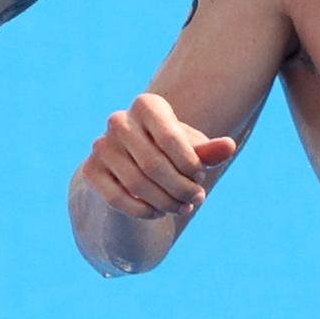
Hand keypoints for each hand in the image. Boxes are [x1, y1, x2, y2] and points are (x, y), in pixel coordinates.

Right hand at [77, 92, 237, 219]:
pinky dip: (143, 211)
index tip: (201, 178)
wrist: (134, 164)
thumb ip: (209, 150)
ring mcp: (101, 145)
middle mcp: (118, 120)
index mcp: (146, 105)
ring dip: (165, 202)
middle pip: (154, 165)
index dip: (190, 165)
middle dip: (180, 188)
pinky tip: (159, 213)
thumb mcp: (191, 149)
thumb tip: (229, 147)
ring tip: (183, 208)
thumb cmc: (171, 152)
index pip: (170, 138)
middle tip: (197, 199)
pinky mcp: (90, 169)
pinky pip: (118, 198)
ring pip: (137, 184)